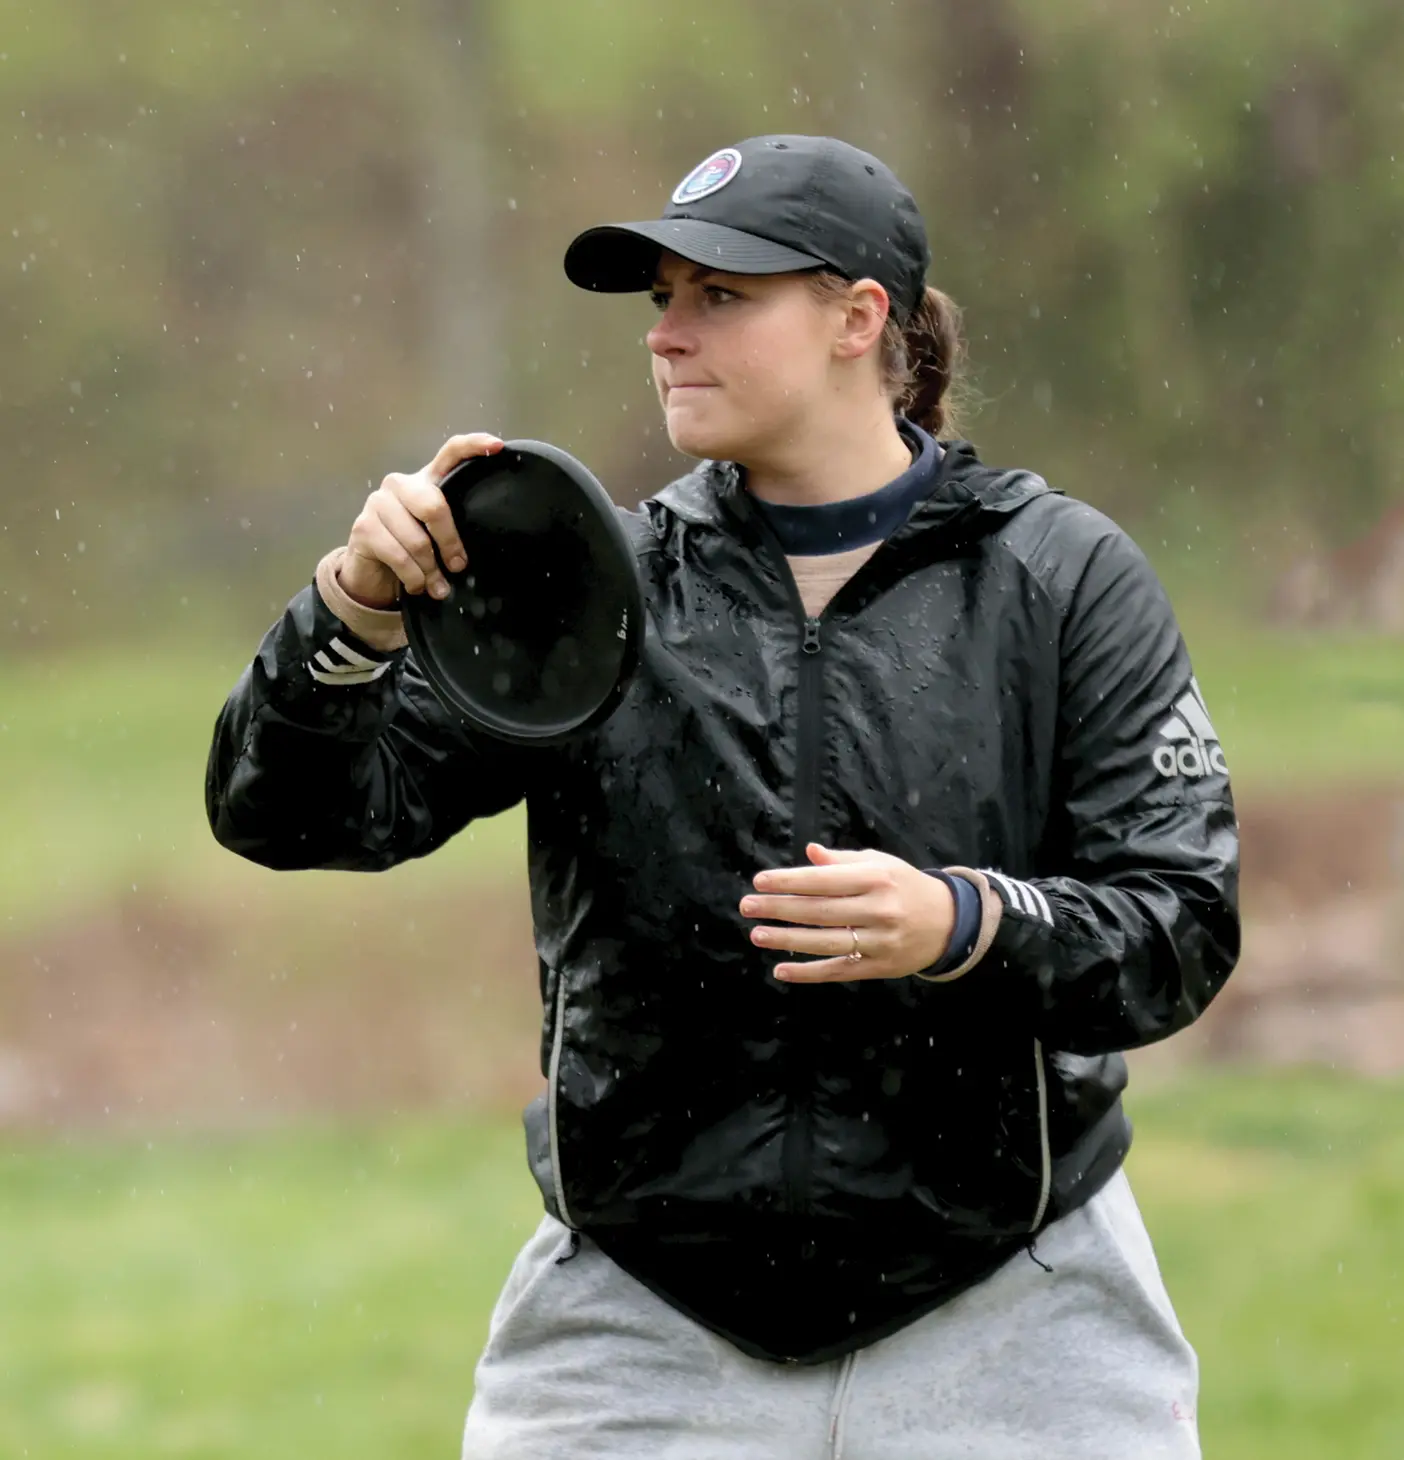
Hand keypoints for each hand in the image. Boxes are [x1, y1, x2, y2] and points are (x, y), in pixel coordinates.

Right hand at [338, 433, 504, 608]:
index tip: (497, 446)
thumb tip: (475, 552)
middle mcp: (400, 484)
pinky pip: (399, 557)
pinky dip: (413, 578)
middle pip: (434, 507)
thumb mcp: (437, 536)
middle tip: (457, 566)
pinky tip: (416, 585)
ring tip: (436, 586)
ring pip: (417, 541)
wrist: (372, 574)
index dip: (473, 446)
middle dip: (450, 543)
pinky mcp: (363, 527)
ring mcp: (378, 503)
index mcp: (426, 481)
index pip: (450, 452)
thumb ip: (453, 530)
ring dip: (430, 571)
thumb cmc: (412, 551)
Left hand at [739, 843, 955, 982]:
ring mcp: (880, 942)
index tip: (759, 881)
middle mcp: (879, 910)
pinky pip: (839, 971)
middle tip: (747, 906)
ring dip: (788, 940)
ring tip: (757, 934)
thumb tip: (809, 853)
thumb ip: (841, 861)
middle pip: (820, 911)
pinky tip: (782, 970)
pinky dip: (808, 973)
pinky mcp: (880, 968)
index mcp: (876, 878)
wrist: (949, 923)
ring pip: (826, 942)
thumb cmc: (904, 886)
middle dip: (780, 908)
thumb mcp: (879, 864)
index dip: (789, 881)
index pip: (824, 880)